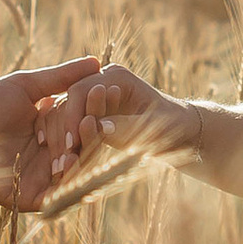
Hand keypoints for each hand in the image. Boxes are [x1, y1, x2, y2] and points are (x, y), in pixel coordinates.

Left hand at [0, 59, 106, 209]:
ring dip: (84, 160)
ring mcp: (39, 179)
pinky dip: (69, 187)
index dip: (95, 115)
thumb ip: (61, 78)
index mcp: (50, 132)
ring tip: (85, 141)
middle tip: (97, 121)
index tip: (106, 96)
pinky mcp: (27, 198)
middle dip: (92, 139)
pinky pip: (56, 198)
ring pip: (74, 176)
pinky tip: (76, 170)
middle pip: (83, 153)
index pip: (82, 128)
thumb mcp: (25, 86)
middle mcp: (49, 157)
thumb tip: (97, 61)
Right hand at [39, 64, 200, 182]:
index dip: (73, 116)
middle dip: (64, 130)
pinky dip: (68, 145)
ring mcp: (95, 99)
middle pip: (69, 102)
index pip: (82, 91)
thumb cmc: (172, 127)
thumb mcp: (153, 128)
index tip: (71, 144)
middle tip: (62, 159)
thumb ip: (126, 126)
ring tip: (61, 167)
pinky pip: (72, 128)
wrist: (180, 133)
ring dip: (63, 140)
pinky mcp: (92, 115)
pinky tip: (64, 165)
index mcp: (116, 76)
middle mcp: (101, 83)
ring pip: (66, 116)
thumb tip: (99, 126)